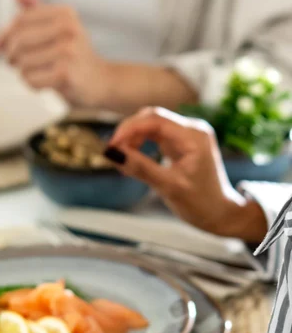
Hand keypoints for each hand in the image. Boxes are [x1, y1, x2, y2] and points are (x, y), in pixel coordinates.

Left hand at [0, 0, 113, 107]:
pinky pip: (30, 79)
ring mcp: (69, 51)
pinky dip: (32, 84)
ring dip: (23, 71)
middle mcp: (69, 28)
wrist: (100, 81)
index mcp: (65, 13)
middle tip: (15, 62)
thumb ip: (35, 7)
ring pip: (22, 62)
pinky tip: (45, 82)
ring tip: (38, 72)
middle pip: (18, 41)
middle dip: (11, 55)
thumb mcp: (57, 26)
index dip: (3, 35)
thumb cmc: (73, 53)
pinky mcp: (66, 73)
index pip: (20, 20)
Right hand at [107, 108, 267, 241]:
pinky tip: (132, 158)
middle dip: (129, 132)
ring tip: (122, 159)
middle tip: (113, 153)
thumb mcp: (169, 187)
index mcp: (194, 136)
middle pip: (151, 118)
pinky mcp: (181, 143)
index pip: (155, 119)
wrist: (221, 214)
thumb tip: (112, 154)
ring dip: (133, 138)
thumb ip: (141, 168)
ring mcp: (187, 135)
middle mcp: (192, 129)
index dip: (129, 128)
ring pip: (151, 126)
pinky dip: (140, 144)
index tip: (112, 145)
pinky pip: (155, 135)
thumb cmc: (201, 203)